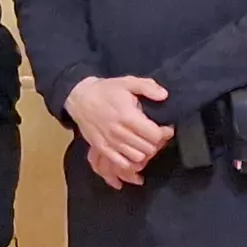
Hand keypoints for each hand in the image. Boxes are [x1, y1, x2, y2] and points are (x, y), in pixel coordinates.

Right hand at [65, 74, 174, 190]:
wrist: (81, 98)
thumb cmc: (106, 90)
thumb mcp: (128, 82)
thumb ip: (148, 87)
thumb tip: (164, 95)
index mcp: (128, 117)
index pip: (155, 135)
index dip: (164, 133)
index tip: (165, 128)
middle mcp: (120, 133)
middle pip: (149, 149)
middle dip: (157, 143)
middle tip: (155, 135)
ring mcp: (110, 143)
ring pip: (138, 158)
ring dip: (145, 152)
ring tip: (144, 142)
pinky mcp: (102, 149)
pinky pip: (122, 163)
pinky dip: (131, 161)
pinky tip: (133, 151)